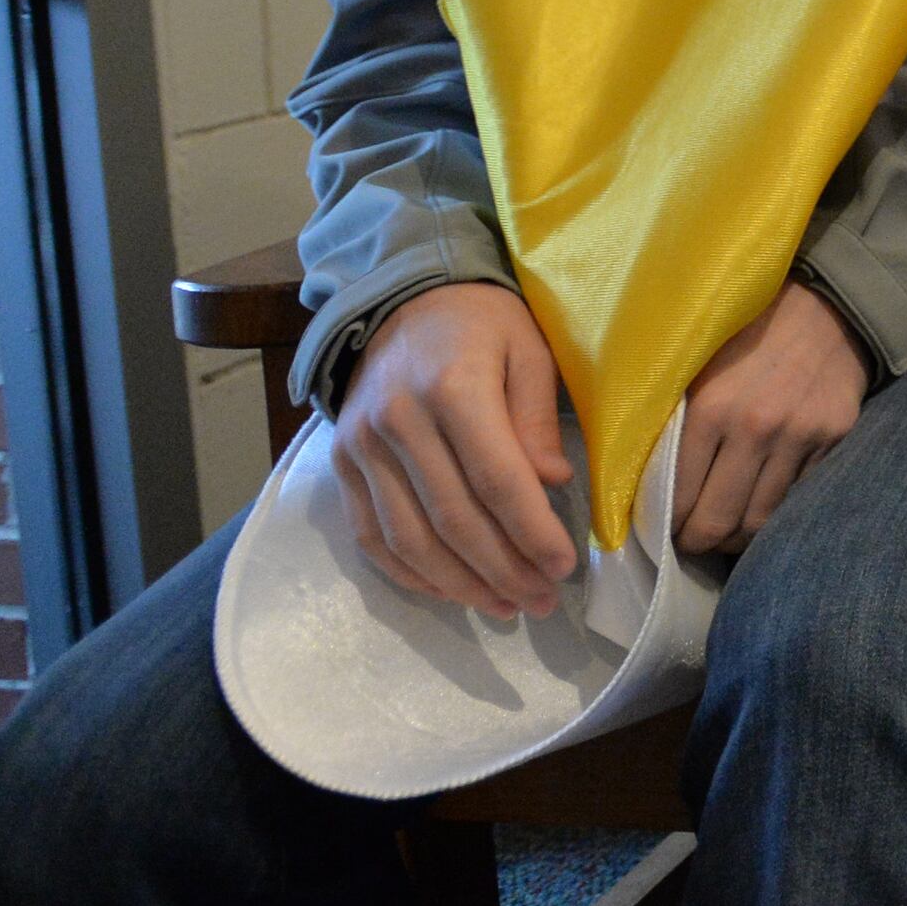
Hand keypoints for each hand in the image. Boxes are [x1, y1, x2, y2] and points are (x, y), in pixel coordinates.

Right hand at [331, 281, 574, 620]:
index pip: (497, 480)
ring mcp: (362, 447)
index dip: (532, 532)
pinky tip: (451, 591)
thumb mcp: (529, 349)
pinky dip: (410, 574)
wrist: (401, 298)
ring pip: (409, 539)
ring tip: (505, 606)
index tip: (563, 567)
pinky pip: (371, 534)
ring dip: (459, 584)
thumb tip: (554, 483)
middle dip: (503, 570)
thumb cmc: (482, 324)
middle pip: (453, 519)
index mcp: (452, 388)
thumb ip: (537, 417)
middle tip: (542, 601)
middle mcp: (398, 422)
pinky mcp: (342, 465)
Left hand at [672, 282, 867, 554]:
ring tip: (725, 535)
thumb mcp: (699, 363)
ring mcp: (799, 437)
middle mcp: (756, 428)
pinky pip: (798, 498)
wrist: (827, 305)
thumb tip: (645, 475)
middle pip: (719, 521)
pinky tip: (762, 507)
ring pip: (761, 520)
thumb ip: (676, 416)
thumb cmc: (747, 331)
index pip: (680, 496)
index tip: (663, 529)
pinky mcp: (833, 440)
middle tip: (691, 543)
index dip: (667, 525)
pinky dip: (776, 513)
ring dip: (737, 538)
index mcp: (712, 408)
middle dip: (699, 543)